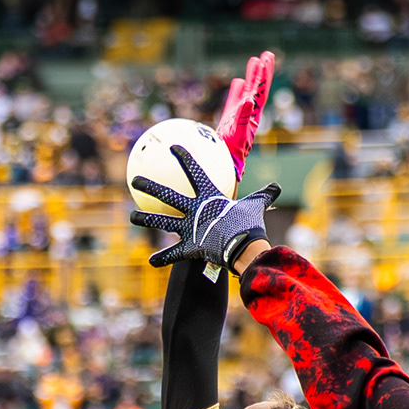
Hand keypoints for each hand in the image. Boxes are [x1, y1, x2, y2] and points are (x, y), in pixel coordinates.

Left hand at [129, 144, 280, 271]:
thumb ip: (263, 195)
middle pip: (168, 195)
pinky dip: (162, 259)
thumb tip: (276, 187)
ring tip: (131, 217)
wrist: (245, 247)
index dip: (184, 158)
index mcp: (209, 197)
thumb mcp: (256, 206)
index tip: (173, 147)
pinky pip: (173, 254)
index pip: (194, 172)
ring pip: (162, 222)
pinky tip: (151, 261)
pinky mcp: (190, 247)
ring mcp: (190, 228)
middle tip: (134, 179)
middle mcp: (194, 210)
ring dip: (145, 219)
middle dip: (150, 186)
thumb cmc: (250, 225)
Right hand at [218, 50, 274, 175]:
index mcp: (253, 115)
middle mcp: (249, 114)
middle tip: (268, 55)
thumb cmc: (232, 152)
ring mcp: (240, 116)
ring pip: (248, 92)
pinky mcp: (230, 120)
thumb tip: (249, 100)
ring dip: (252, 77)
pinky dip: (237, 90)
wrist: (223, 166)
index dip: (263, 76)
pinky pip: (235, 101)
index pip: (261, 91)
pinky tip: (238, 81)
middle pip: (258, 89)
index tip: (265, 59)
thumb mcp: (238, 133)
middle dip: (263, 72)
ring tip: (255, 60)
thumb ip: (243, 116)